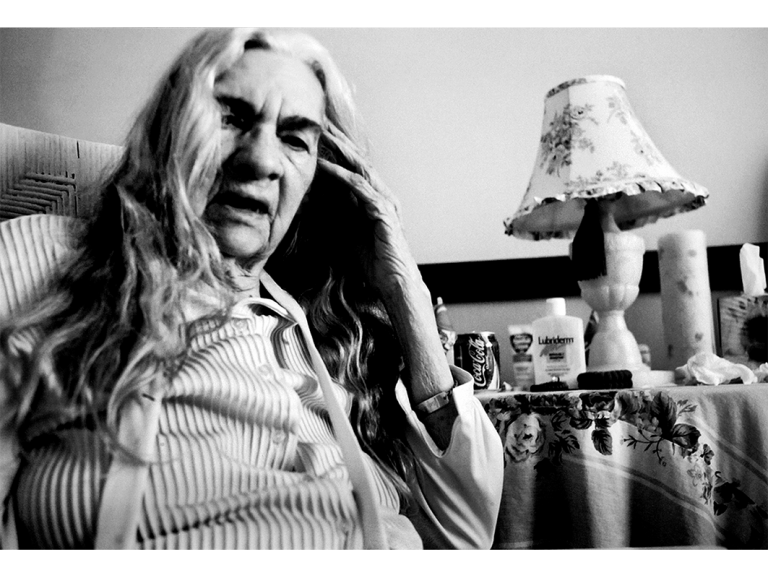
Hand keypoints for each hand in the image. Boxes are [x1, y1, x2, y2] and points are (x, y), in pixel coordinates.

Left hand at [318, 125, 422, 298]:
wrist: (394, 283)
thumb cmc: (373, 263)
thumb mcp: (346, 233)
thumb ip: (334, 215)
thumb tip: (312, 201)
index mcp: (373, 199)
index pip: (352, 167)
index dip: (336, 149)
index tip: (316, 134)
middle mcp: (381, 195)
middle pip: (357, 160)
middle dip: (338, 140)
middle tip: (319, 120)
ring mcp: (384, 201)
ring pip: (359, 167)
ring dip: (339, 149)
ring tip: (320, 133)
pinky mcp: (383, 211)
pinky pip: (359, 188)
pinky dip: (341, 175)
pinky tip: (325, 165)